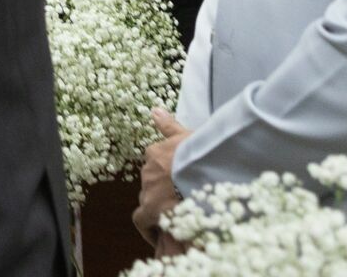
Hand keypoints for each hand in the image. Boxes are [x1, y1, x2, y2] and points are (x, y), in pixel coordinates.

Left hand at [133, 108, 190, 244]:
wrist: (204, 169)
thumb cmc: (201, 151)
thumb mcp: (187, 134)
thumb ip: (169, 126)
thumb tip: (154, 110)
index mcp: (156, 154)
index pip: (155, 167)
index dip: (166, 178)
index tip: (176, 186)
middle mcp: (148, 171)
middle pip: (152, 185)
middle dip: (163, 194)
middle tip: (181, 204)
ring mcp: (148, 190)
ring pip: (149, 201)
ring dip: (160, 210)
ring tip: (177, 220)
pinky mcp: (151, 209)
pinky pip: (142, 220)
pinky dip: (148, 227)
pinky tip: (159, 236)